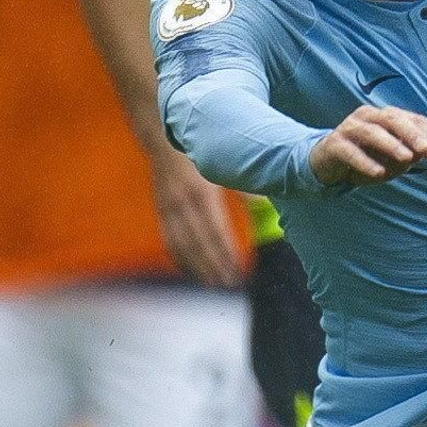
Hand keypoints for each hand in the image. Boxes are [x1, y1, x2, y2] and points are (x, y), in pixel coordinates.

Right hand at [151, 145, 244, 288]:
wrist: (164, 141)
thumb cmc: (202, 155)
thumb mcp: (225, 168)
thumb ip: (245, 188)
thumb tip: (266, 207)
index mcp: (202, 193)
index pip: (216, 232)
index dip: (226, 254)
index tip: (238, 270)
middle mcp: (183, 204)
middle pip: (199, 244)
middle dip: (213, 267)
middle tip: (229, 284)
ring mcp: (168, 209)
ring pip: (182, 246)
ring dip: (197, 268)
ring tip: (213, 284)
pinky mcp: (161, 212)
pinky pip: (169, 241)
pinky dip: (180, 259)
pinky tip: (191, 271)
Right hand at [311, 105, 426, 188]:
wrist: (328, 164)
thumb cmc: (366, 158)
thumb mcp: (393, 159)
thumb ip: (410, 154)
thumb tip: (425, 153)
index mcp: (387, 116)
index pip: (414, 119)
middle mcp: (369, 116)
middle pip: (393, 119)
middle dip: (411, 134)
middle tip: (423, 149)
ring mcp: (350, 127)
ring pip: (372, 131)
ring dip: (391, 145)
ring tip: (405, 159)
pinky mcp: (334, 143)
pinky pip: (351, 151)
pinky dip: (366, 162)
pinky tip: (378, 173)